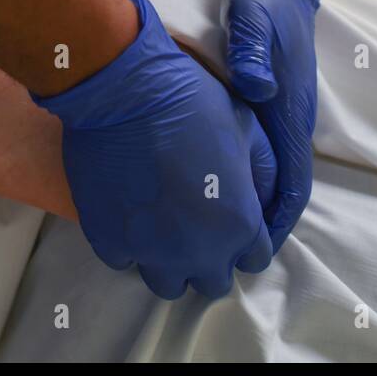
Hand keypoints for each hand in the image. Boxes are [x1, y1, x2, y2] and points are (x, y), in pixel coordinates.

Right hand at [33, 0, 277, 299]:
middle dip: (213, 258)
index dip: (247, 238)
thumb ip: (268, 176)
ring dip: (173, 262)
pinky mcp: (109, 242)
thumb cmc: (195, 103)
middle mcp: (196, 251)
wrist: (126, 90)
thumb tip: (267, 204)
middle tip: (200, 222)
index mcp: (238, 225)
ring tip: (166, 226)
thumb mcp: (250, 131)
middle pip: (213, 282)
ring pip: (169, 285)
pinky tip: (134, 213)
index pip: (255, 259)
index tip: (232, 215)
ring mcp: (149, 251)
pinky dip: (132, 245)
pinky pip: (126, 262)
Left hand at [225, 0, 326, 250]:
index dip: (275, 220)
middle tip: (226, 256)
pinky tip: (211, 189)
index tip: (254, 250)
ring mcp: (278, 114)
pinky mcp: (264, 105)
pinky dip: (240, 181)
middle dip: (259, 227)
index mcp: (289, 111)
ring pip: (268, 175)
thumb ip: (252, 50)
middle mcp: (288, 119)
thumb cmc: (265, 1)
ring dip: (249, 207)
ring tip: (213, 235)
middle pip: (281, 189)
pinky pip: (256, 155)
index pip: (292, 182)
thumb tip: (253, 86)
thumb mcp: (254, 18)